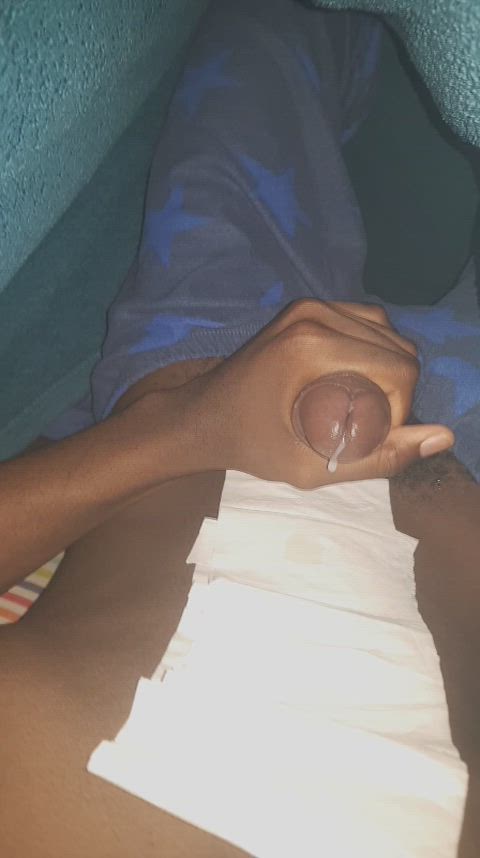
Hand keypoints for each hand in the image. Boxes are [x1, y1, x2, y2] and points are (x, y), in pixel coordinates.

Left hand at [172, 299, 453, 487]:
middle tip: (363, 425)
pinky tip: (354, 380)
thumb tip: (443, 436)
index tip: (370, 437)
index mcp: (312, 347)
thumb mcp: (311, 468)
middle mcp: (314, 313)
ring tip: (359, 405)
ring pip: (388, 332)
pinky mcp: (306, 305)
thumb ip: (380, 457)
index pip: (399, 370)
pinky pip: (367, 321)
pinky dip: (373, 351)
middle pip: (399, 349)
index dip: (400, 411)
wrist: (200, 415)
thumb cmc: (249, 447)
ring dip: (388, 371)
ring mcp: (309, 304)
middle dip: (396, 393)